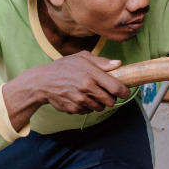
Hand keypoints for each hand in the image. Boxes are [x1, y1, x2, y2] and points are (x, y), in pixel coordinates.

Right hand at [3, 52, 130, 129]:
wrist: (43, 82)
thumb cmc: (64, 67)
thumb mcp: (81, 57)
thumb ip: (101, 62)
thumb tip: (118, 64)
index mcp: (91, 73)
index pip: (116, 87)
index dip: (124, 91)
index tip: (125, 91)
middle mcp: (87, 88)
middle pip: (110, 101)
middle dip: (111, 98)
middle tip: (106, 93)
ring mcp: (80, 100)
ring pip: (100, 107)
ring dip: (99, 103)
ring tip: (91, 94)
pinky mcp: (74, 109)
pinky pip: (88, 111)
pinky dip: (87, 106)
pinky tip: (80, 97)